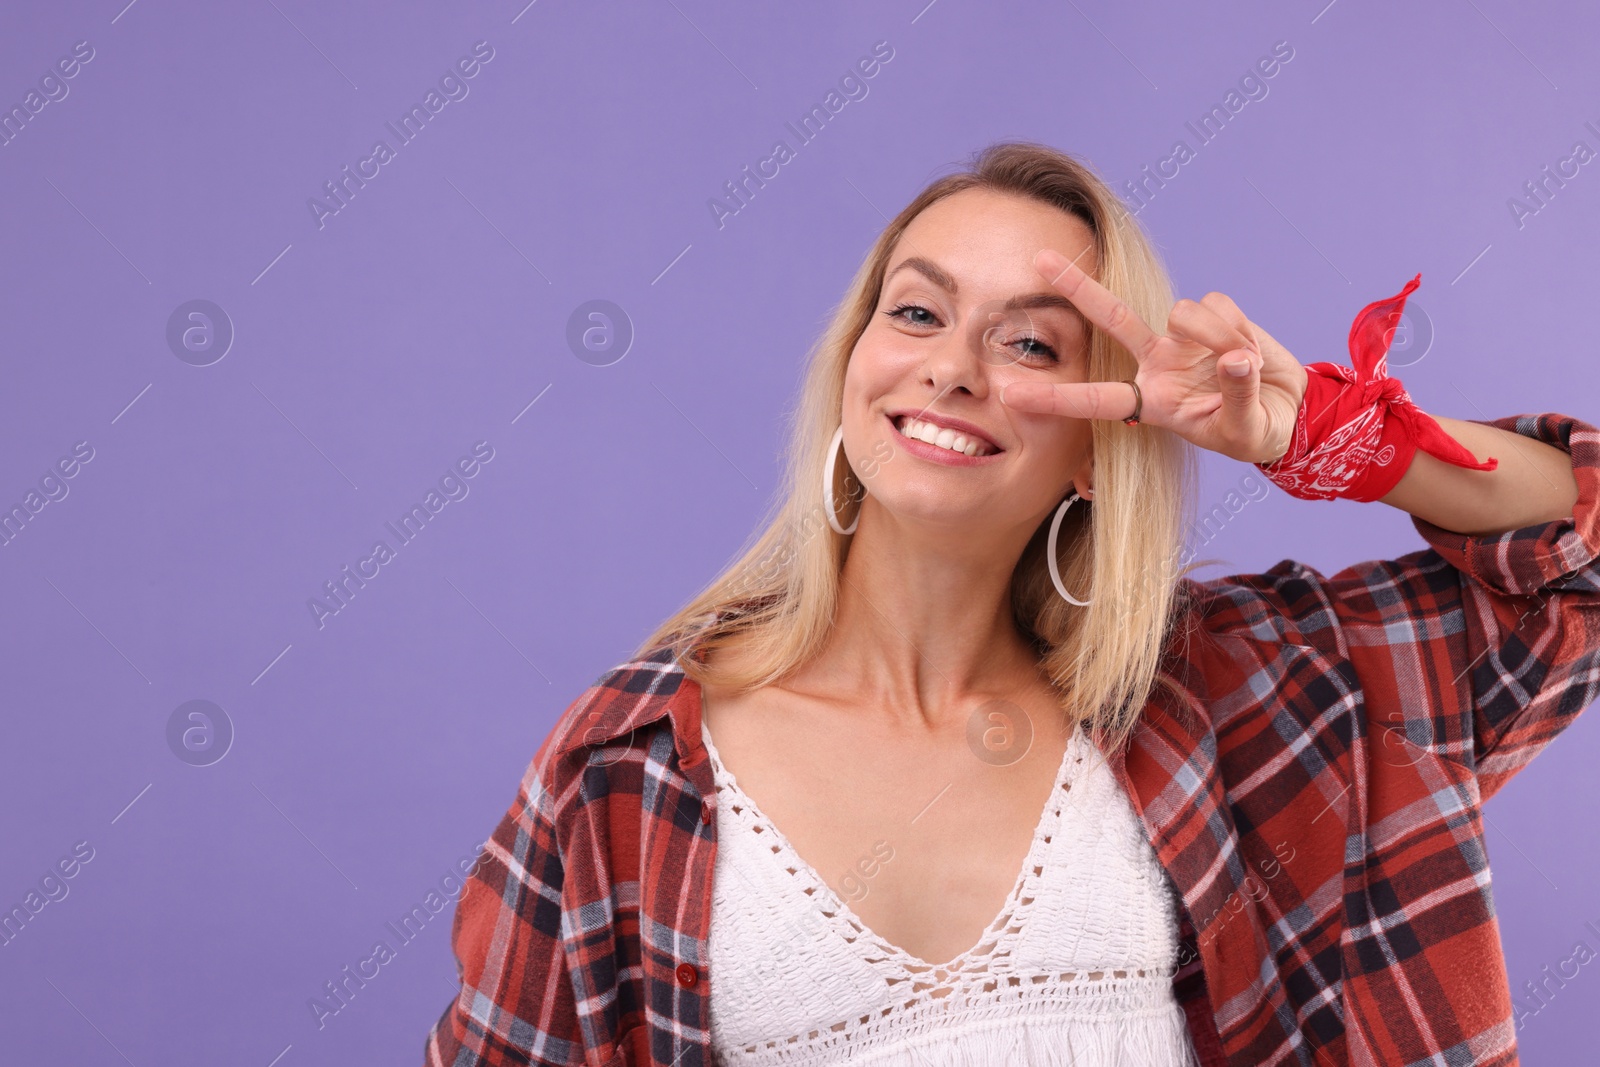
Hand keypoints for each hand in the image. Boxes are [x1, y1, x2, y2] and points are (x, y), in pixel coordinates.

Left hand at [1001, 248, 1309, 464]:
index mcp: (1148, 402)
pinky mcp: (1213, 314)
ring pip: (1184, 313)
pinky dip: (1240, 328)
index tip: (1010, 396)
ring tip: (1241, 364)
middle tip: (1040, 260)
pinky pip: (1219, 305)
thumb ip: (1236, 394)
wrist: (1286, 411)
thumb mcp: (1242, 428)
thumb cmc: (1250, 429)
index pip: (1094, 400)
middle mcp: (1155, 363)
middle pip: (1110, 319)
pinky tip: (1249, 347)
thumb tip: (1233, 358)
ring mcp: (1182, 337)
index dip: (1054, 399)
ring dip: (1218, 336)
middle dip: (1077, 288)